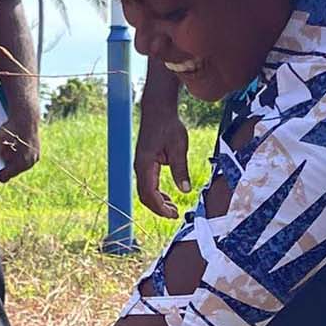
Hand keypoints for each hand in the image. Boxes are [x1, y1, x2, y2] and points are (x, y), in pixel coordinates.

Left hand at [0, 89, 40, 182]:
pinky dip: (18, 157)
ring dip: (11, 161)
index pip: (5, 177)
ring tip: (6, 149)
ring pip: (19, 166)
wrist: (27, 115)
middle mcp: (30, 163)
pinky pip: (25, 160)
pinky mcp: (37, 154)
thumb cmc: (12, 127)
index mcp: (20, 162)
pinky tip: (13, 146)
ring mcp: (34, 159)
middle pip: (12, 172)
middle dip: (4, 166)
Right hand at [134, 102, 190, 219]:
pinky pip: (147, 184)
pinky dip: (156, 193)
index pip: (149, 194)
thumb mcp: (179, 147)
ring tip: (172, 208)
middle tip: (174, 214)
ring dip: (158, 202)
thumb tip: (185, 190)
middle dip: (159, 208)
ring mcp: (140, 165)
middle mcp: (139, 167)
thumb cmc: (168, 126)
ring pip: (145, 191)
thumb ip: (180, 169)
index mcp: (145, 165)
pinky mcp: (144, 163)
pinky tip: (167, 197)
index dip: (160, 208)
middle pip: (145, 196)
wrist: (157, 110)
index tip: (173, 214)